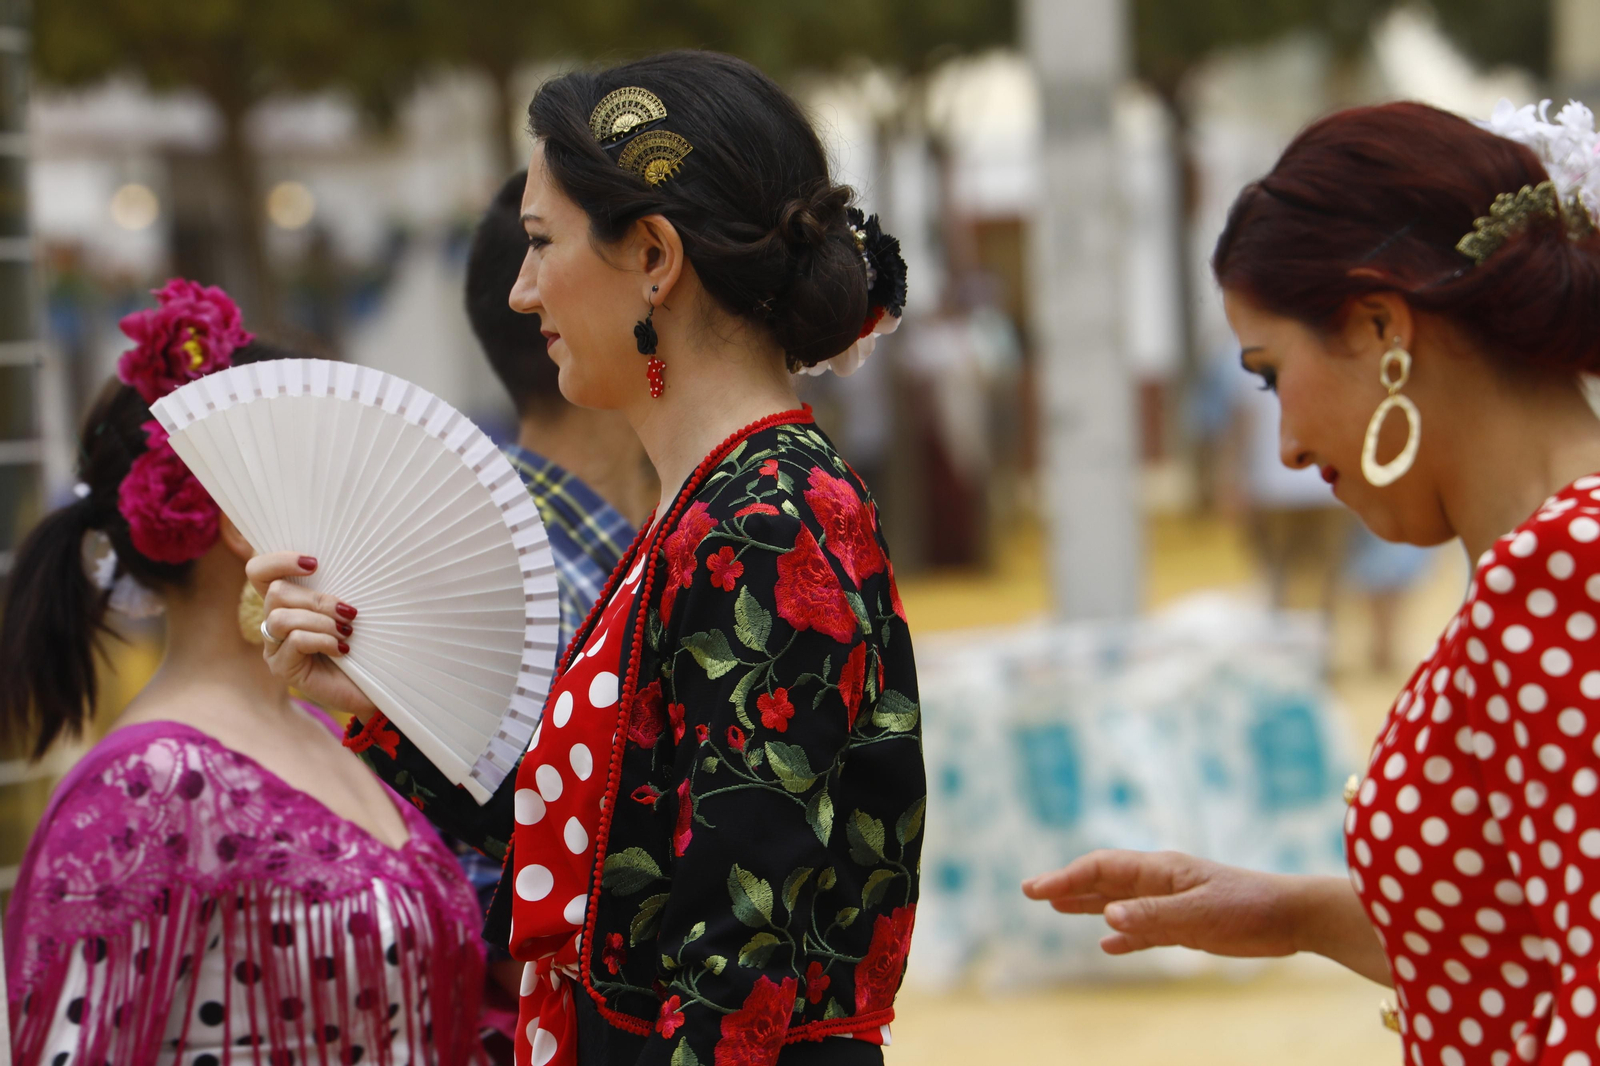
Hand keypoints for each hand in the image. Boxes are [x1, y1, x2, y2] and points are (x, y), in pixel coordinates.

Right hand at [246, 552, 377, 719]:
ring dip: (320, 621)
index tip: (314, 563)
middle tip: (349, 612)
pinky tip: (341, 649)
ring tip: (346, 632)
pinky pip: (294, 641)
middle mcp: (273, 622)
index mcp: (286, 601)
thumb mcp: (346, 610)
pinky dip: (322, 641)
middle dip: (318, 599)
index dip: (279, 561)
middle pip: (276, 592)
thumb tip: (333, 564)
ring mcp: (274, 646)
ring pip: (281, 618)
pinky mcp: (281, 667)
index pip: (259, 571)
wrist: (371, 686)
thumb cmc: (361, 644)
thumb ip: (332, 588)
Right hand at [1022, 850, 1298, 957]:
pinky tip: (1107, 945)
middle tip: (1031, 891)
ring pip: (1120, 902)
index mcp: (1160, 870)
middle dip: (1069, 885)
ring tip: (1058, 908)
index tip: (1036, 891)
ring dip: (1089, 905)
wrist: (1292, 917)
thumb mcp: (1199, 915)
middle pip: (1104, 880)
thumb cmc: (1249, 908)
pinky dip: (1123, 935)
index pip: (1102, 869)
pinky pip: (1144, 927)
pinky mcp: (1188, 924)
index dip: (1066, 878)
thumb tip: (1106, 918)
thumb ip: (1154, 917)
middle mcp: (1161, 882)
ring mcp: (1173, 902)